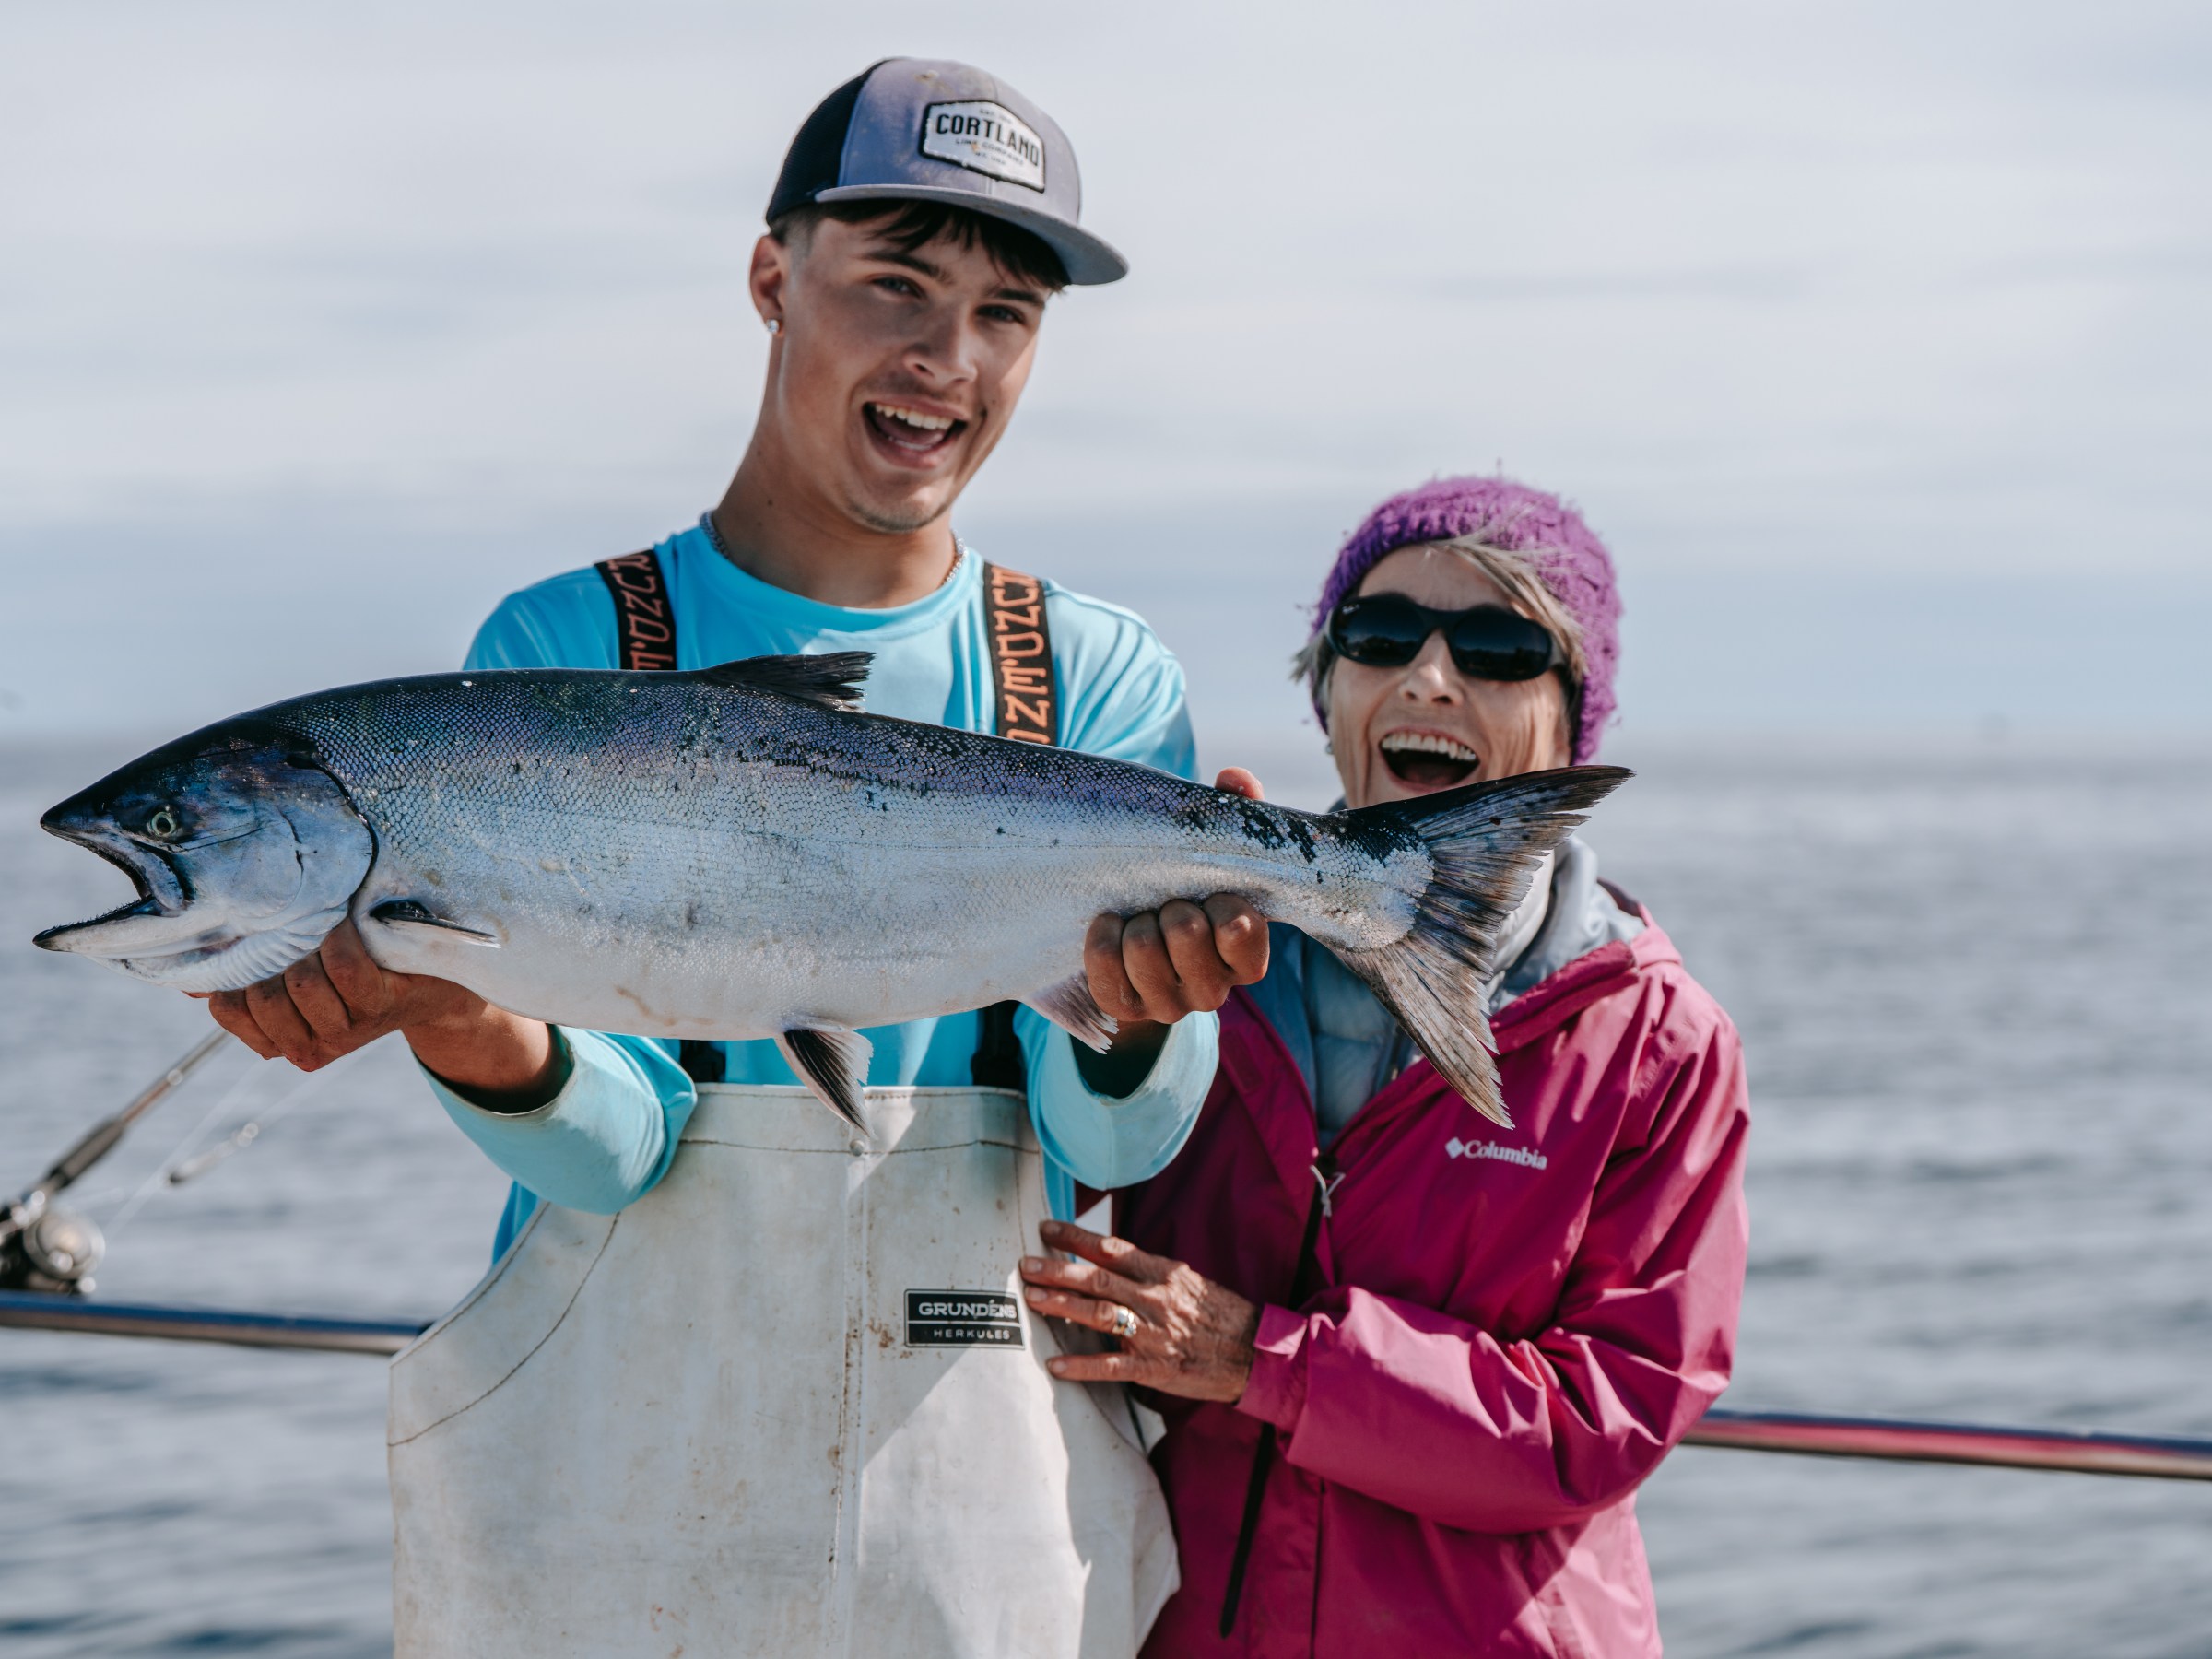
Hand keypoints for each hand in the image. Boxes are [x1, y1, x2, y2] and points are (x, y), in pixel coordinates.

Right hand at [193, 919, 560, 1105]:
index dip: (233, 972)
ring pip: (301, 983)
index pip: (228, 1011)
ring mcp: (348, 1031)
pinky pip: (344, 967)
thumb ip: (242, 971)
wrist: (433, 975)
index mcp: (280, 1040)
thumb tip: (186, 977)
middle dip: (274, 954)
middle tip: (293, 929)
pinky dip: (340, 937)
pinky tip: (344, 922)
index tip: (255, 944)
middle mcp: (311, 1046)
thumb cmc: (355, 963)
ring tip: (323, 926)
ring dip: (310, 944)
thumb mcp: (292, 968)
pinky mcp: (381, 1007)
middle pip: (262, 996)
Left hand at [1020, 1219, 1258, 1402]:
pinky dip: (1081, 1365)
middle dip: (1058, 1270)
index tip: (1047, 1229)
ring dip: (1062, 1306)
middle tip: (1025, 1265)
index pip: (1112, 1249)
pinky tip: (1055, 1364)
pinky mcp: (1154, 1368)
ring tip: (1032, 1299)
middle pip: (1098, 1280)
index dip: (1077, 1237)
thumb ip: (1151, 1272)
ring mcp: (1153, 1334)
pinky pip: (1111, 1366)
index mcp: (1163, 1274)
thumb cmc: (1222, 1315)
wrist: (1256, 1353)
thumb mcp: (1189, 1280)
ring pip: (1100, 1315)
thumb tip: (1113, 1259)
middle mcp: (1154, 1299)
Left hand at [1078, 768, 1270, 1091]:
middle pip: (1185, 930)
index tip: (1213, 894)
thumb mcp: (1216, 850)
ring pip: (1143, 946)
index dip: (1222, 905)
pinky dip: (1103, 937)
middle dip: (1171, 904)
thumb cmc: (1189, 887)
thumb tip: (1235, 779)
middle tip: (1169, 904)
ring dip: (1136, 920)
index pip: (1241, 933)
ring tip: (1141, 917)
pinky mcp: (1125, 1009)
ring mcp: (1168, 1006)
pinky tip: (1110, 926)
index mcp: (1247, 959)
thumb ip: (1234, 810)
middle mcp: (1213, 992)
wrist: (1139, 933)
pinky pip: (1105, 965)